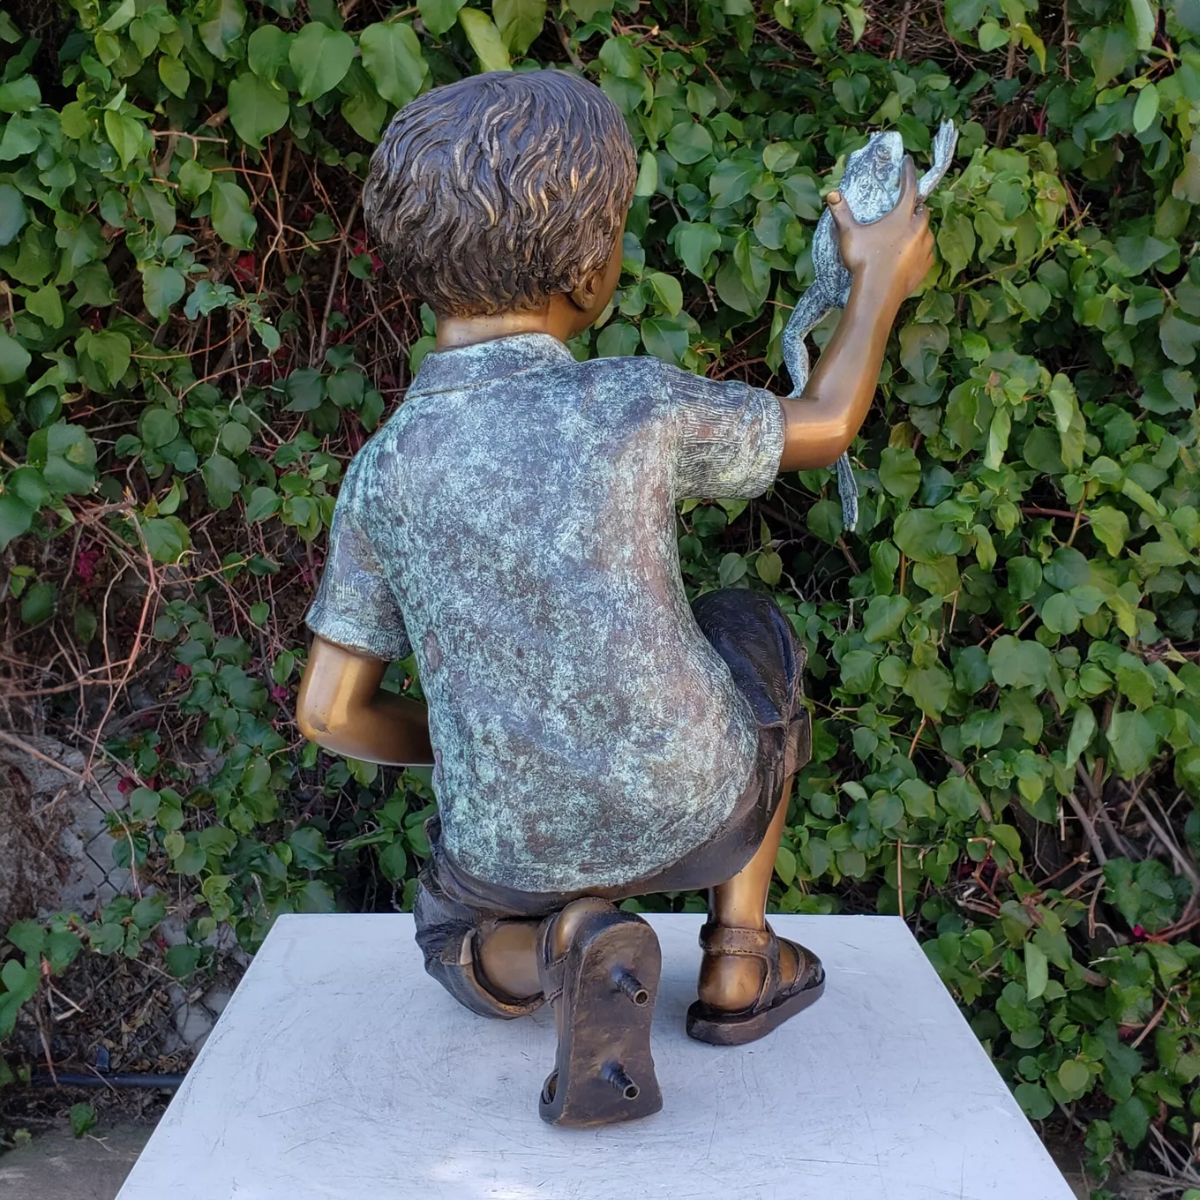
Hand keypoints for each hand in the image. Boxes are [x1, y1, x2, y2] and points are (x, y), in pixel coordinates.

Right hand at [827, 158, 933, 307]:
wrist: (878, 293)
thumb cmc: (864, 260)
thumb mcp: (849, 234)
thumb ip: (841, 213)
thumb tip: (830, 194)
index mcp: (902, 217)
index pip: (909, 188)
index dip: (909, 173)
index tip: (909, 163)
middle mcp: (917, 229)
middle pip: (923, 210)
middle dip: (917, 206)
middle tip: (909, 206)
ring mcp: (924, 249)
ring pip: (927, 232)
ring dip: (920, 228)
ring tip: (911, 231)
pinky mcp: (925, 267)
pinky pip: (928, 253)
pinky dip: (922, 249)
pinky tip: (913, 253)